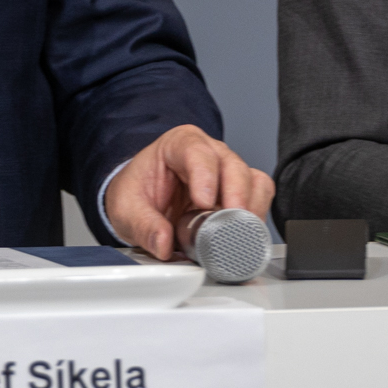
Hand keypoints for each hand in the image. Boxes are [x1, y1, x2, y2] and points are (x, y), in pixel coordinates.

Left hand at [101, 124, 276, 261]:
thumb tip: (163, 244)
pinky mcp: (240, 192)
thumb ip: (143, 225)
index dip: (205, 176)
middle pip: (233, 166)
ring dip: (249, 209)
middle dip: (235, 196)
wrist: (145, 200)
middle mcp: (210, 152)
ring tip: (236, 233)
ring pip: (253, 181)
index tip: (204, 202)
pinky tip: (242, 232)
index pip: (197, 152)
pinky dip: (256, 216)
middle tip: (228, 224)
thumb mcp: (127, 208)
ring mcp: (228, 171)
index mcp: (179, 144)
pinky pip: (260, 197)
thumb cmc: (139, 192)